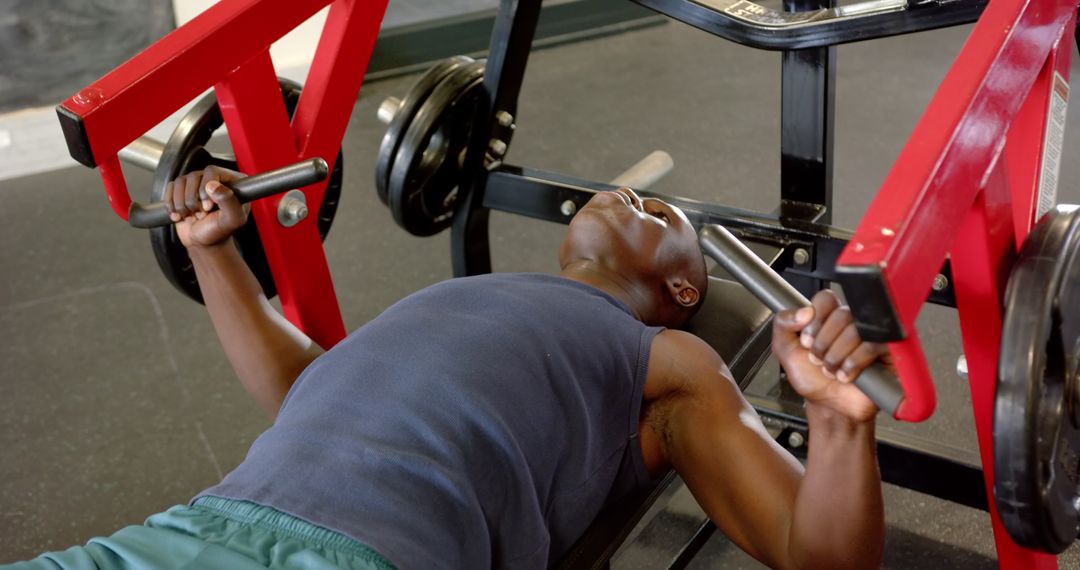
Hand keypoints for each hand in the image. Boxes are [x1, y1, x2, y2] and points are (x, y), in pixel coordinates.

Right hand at [163, 166, 246, 248]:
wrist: (203, 241)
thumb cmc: (219, 231)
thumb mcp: (232, 220)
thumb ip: (229, 202)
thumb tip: (213, 185)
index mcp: (232, 182)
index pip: (212, 171)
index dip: (205, 189)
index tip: (208, 207)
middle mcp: (214, 178)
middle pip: (193, 176)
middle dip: (194, 201)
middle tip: (202, 215)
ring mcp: (197, 183)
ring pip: (180, 182)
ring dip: (183, 205)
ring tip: (193, 215)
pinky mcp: (182, 189)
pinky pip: (170, 188)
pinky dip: (172, 205)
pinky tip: (181, 215)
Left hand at [771, 290, 891, 422]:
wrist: (828, 406)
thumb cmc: (811, 378)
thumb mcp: (785, 349)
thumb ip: (783, 323)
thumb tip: (803, 311)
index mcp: (829, 317)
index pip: (826, 298)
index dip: (815, 320)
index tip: (806, 340)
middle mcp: (852, 323)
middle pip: (841, 314)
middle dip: (823, 343)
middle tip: (818, 359)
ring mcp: (871, 336)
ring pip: (856, 330)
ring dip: (836, 356)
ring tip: (831, 370)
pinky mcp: (886, 352)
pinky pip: (872, 346)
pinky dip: (853, 363)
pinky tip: (846, 375)